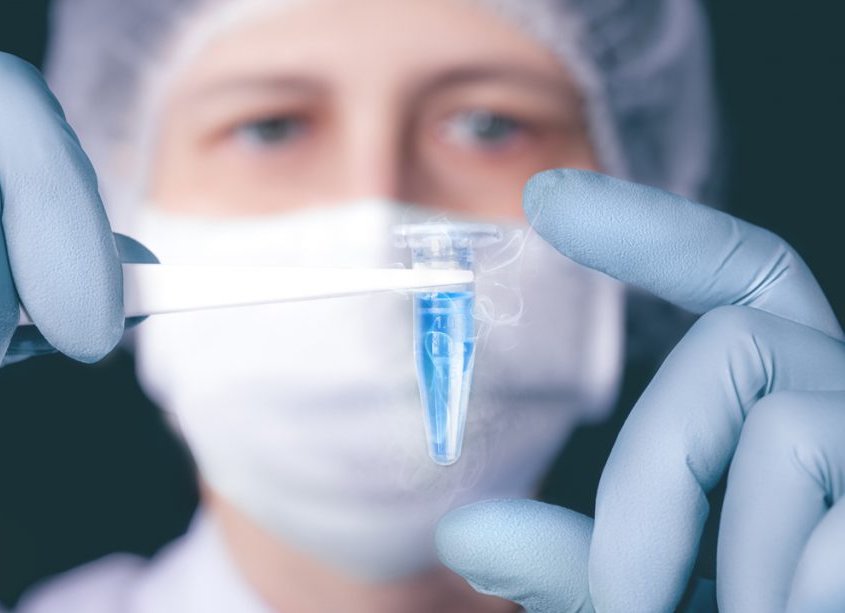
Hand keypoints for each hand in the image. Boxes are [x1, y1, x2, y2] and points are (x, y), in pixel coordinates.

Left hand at [436, 170, 844, 611]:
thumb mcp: (673, 599)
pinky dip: (792, 590)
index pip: (741, 278)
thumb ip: (585, 564)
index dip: (655, 231)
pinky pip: (838, 522)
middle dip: (653, 478)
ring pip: (784, 427)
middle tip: (629, 601)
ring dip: (731, 561)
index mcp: (797, 411)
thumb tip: (465, 532)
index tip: (546, 202)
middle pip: (734, 345)